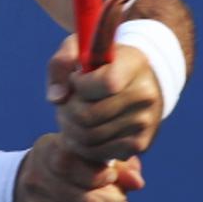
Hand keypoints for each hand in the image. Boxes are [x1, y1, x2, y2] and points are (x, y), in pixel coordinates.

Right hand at [14, 133, 144, 201]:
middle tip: (120, 197)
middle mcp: (37, 181)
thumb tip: (138, 183)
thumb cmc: (65, 165)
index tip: (111, 174)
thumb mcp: (85, 154)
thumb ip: (116, 164)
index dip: (108, 177)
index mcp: (48, 154)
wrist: (18, 187)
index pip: (87, 173)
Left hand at [47, 34, 163, 161]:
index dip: (80, 84)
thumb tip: (56, 99)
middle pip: (89, 115)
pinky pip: (98, 152)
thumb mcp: (79, 48)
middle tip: (66, 101)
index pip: (106, 83)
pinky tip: (80, 128)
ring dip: (69, 127)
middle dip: (66, 109)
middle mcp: (146, 94)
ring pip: (89, 136)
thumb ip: (61, 64)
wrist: (135, 81)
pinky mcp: (140, 144)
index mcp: (135, 63)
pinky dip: (81, 144)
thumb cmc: (99, 62)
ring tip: (69, 114)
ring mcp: (145, 121)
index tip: (76, 78)